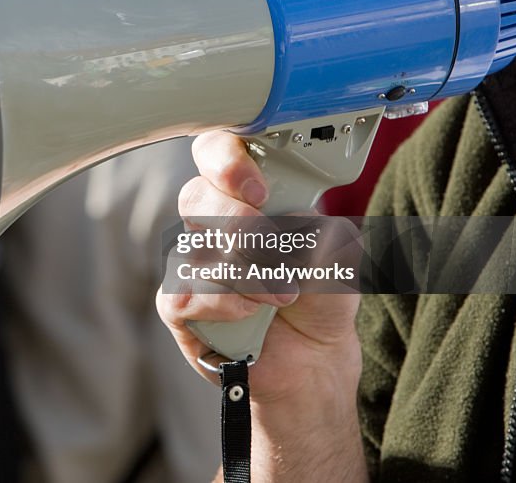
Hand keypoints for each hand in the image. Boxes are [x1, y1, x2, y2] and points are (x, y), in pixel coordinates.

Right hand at [157, 130, 367, 480]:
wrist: (314, 361)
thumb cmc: (319, 299)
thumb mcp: (338, 258)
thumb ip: (320, 232)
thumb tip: (293, 220)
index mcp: (246, 194)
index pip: (215, 152)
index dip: (226, 159)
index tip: (259, 188)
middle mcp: (211, 222)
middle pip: (195, 196)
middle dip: (237, 221)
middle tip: (273, 245)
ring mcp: (189, 262)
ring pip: (197, 250)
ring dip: (247, 275)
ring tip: (283, 295)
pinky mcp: (177, 304)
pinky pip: (185, 293)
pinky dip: (225, 303)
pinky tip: (250, 312)